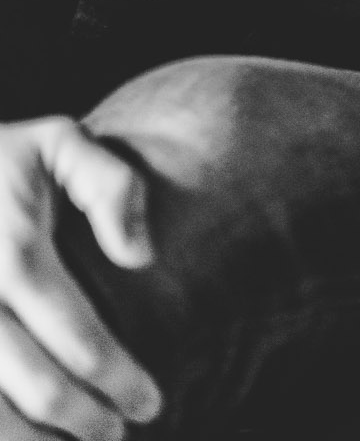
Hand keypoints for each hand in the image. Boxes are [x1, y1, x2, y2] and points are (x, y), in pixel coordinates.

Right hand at [0, 116, 161, 438]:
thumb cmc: (5, 163)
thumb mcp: (59, 143)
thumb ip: (109, 184)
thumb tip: (140, 256)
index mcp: (13, 251)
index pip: (75, 333)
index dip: (116, 378)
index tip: (150, 403)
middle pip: (35, 385)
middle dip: (84, 421)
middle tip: (117, 435)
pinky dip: (2, 429)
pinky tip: (27, 439)